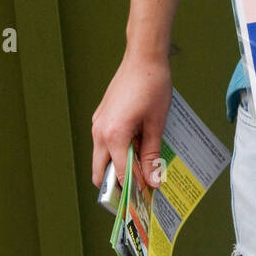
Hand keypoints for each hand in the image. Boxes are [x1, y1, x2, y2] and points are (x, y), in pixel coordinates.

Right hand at [90, 49, 172, 189]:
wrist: (143, 57)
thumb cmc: (153, 86)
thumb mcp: (157, 123)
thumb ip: (152, 154)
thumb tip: (153, 180)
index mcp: (113, 136)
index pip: (121, 174)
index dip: (135, 189)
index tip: (148, 198)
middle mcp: (99, 132)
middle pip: (101, 172)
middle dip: (118, 185)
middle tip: (139, 192)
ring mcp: (98, 124)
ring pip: (102, 158)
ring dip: (119, 167)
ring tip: (143, 170)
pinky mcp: (101, 117)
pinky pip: (105, 143)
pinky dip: (118, 152)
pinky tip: (139, 149)